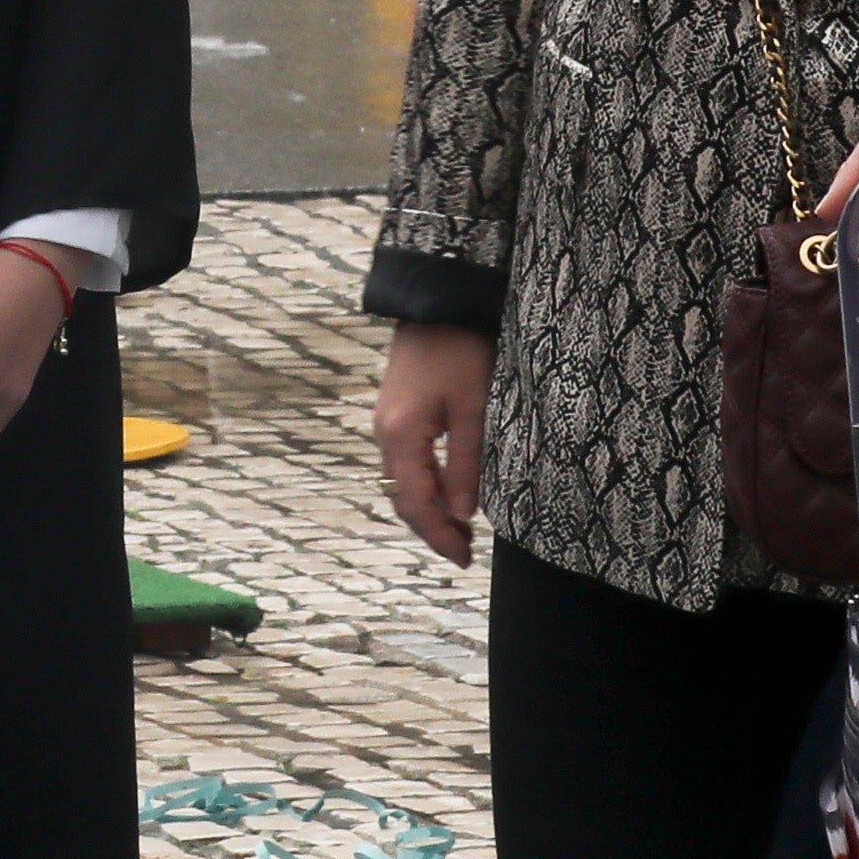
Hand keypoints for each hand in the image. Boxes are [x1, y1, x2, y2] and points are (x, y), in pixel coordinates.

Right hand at [375, 321, 492, 564]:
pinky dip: (424, 485)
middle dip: (431, 528)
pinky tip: (448, 490)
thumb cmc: (462, 350)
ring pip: (402, 482)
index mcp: (401, 435)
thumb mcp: (474, 408)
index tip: (464, 558)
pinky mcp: (395, 412)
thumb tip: (463, 513)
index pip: (416, 503)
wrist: (439, 300)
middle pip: (402, 498)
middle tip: (464, 552)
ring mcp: (386, 422)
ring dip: (427, 508)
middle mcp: (385, 434)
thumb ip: (466, 462)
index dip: (438, 535)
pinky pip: (404, 462)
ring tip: (460, 528)